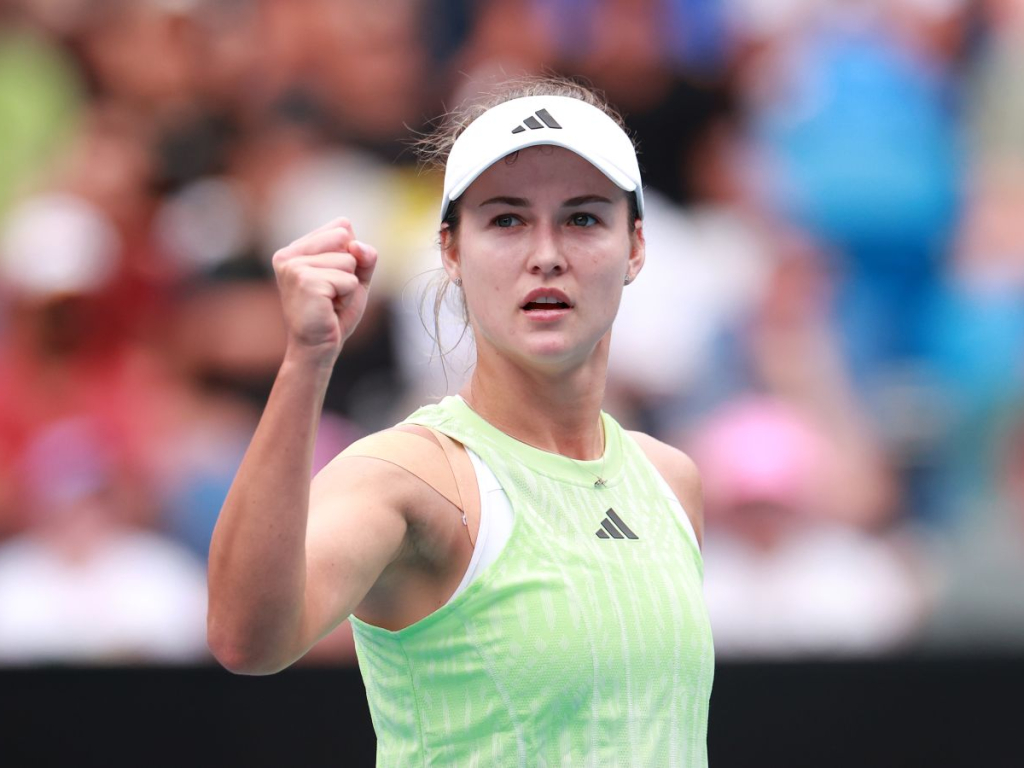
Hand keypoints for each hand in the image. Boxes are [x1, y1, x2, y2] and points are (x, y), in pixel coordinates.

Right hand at [271, 217, 376, 363]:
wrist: (318, 348)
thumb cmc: (334, 314)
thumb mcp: (356, 278)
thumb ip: (364, 255)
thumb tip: (356, 244)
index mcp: (295, 249)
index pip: (342, 227)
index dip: (351, 256)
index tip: (332, 280)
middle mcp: (289, 254)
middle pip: (345, 239)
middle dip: (349, 269)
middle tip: (332, 293)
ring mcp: (294, 266)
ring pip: (348, 260)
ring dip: (348, 287)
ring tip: (330, 302)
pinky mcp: (305, 281)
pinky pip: (348, 280)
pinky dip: (347, 297)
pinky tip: (329, 308)